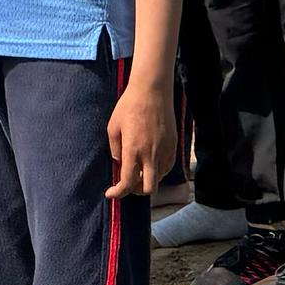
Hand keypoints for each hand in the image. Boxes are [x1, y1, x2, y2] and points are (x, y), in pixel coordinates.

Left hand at [105, 72, 183, 195]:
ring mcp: (164, 151)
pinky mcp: (174, 146)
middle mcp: (150, 155)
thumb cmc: (129, 106)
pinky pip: (167, 168)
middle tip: (127, 184)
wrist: (153, 91)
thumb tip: (119, 164)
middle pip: (147, 189)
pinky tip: (149, 162)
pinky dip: (157, 171)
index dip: (117, 193)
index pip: (126, 183)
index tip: (110, 194)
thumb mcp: (113, 127)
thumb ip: (115, 149)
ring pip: (158, 179)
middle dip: (135, 192)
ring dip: (146, 180)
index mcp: (133, 150)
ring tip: (137, 170)